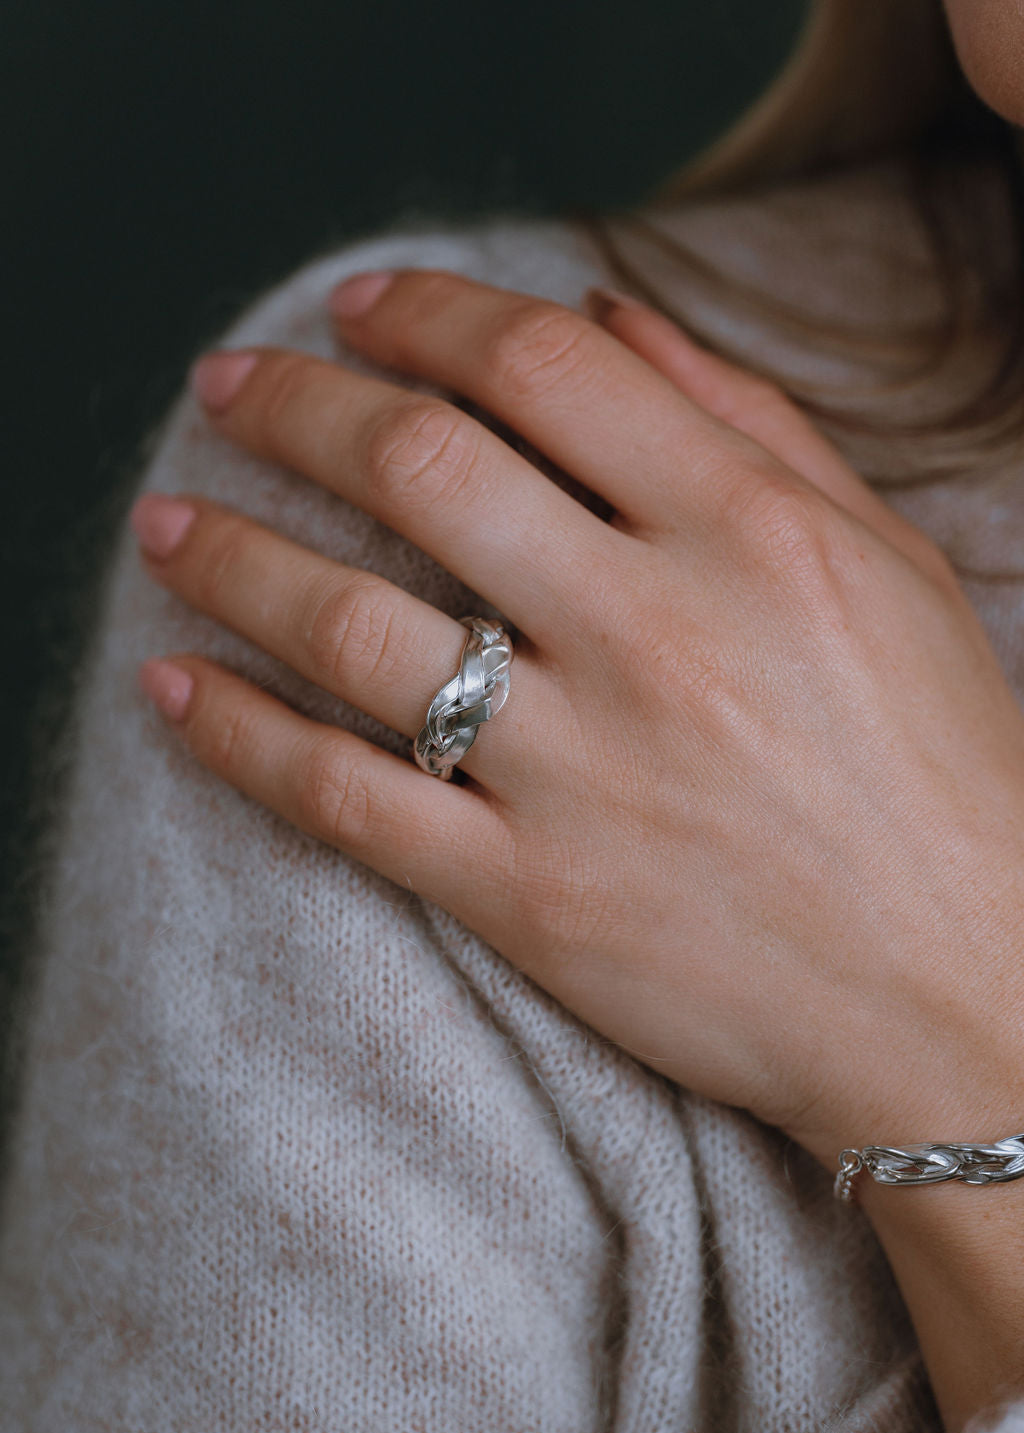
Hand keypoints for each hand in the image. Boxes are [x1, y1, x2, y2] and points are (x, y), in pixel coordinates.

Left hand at [133, 267, 1023, 1169]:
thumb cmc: (945, 773)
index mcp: (750, 532)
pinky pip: (345, 799)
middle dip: (295, 405)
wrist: (965, 998)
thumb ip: (751, 425)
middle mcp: (655, 635)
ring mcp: (583, 773)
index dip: (428, 315)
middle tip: (228, 383)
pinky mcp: (532, 897)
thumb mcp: (886, 567)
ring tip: (164, 522)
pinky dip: (240, 736)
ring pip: (352, 627)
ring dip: (231, 557)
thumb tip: (608, 316)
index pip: (543, 370)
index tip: (359, 307)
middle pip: (421, 468)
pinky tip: (174, 688)